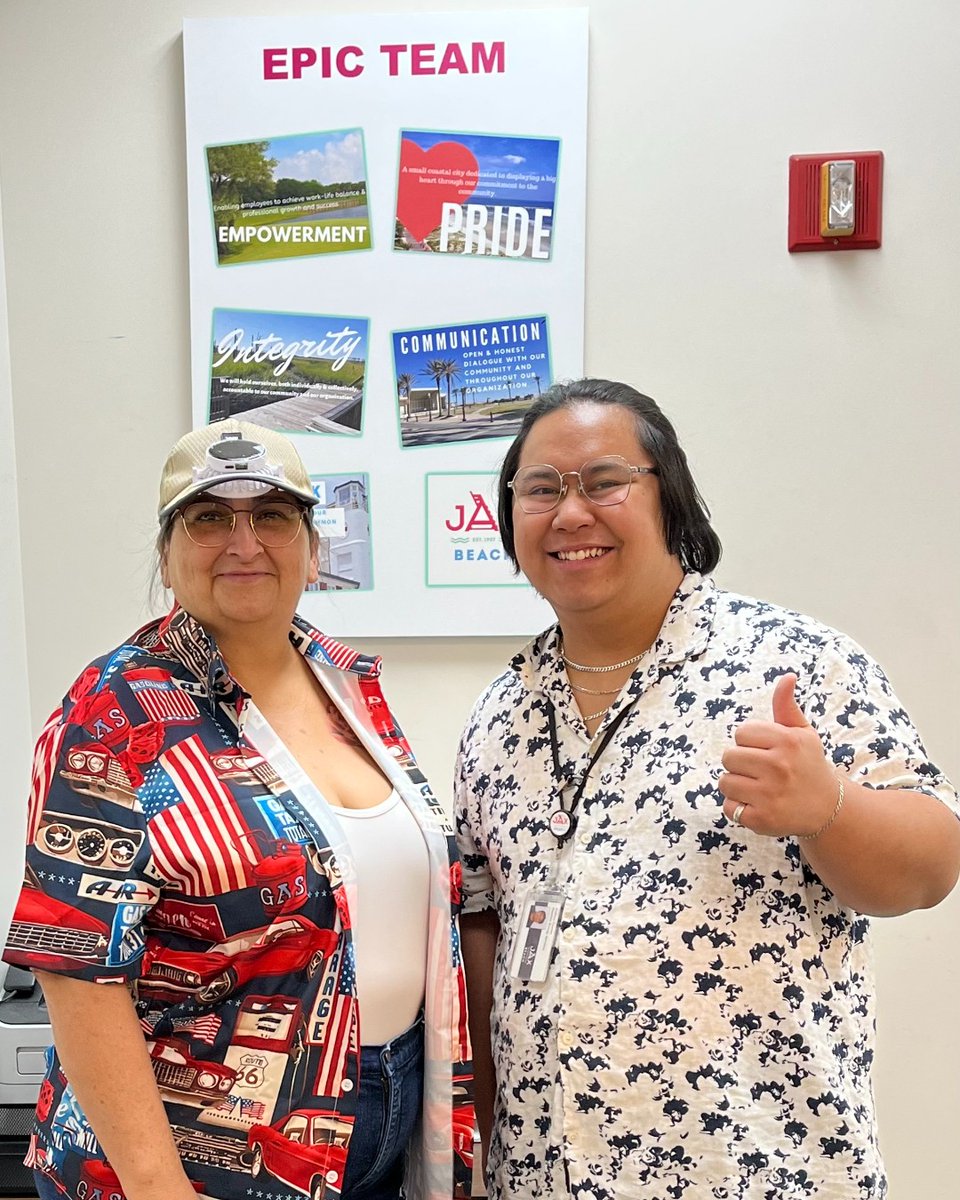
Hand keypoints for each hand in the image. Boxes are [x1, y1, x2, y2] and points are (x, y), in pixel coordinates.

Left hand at [718, 674, 838, 836]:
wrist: (828, 808)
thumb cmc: (808, 765)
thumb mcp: (803, 733)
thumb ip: (787, 706)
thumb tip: (787, 677)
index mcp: (787, 741)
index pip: (741, 733)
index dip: (750, 742)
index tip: (766, 751)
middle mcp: (779, 766)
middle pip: (729, 756)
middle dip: (741, 763)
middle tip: (761, 771)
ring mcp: (770, 794)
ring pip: (725, 782)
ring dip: (737, 785)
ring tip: (759, 788)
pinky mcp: (762, 818)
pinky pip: (729, 807)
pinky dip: (738, 807)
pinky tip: (758, 805)